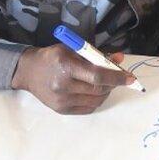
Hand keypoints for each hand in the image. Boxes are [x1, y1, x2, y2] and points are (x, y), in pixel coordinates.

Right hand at [11, 45, 133, 114]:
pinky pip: (88, 108)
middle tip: (119, 77)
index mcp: (66, 67)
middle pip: (98, 89)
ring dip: (106, 92)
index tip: (130, 77)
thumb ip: (97, 55)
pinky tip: (95, 91)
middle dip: (113, 83)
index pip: (97, 76)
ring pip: (96, 101)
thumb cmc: (53, 56)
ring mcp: (61, 101)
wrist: (28, 71)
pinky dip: (97, 100)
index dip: (116, 77)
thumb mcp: (74, 49)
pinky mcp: (61, 110)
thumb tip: (119, 58)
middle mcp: (63, 86)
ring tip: (106, 82)